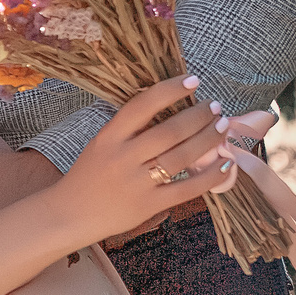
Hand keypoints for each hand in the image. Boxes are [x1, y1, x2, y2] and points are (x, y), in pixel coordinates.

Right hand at [59, 77, 238, 243]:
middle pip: (169, 131)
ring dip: (208, 139)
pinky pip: (187, 188)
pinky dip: (210, 175)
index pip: (141, 106)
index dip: (170, 90)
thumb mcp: (100, 144)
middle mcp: (122, 157)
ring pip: (181, 156)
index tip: (192, 80)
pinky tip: (225, 164)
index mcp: (108, 137)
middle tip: (215, 106)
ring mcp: (137, 182)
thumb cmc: (88, 175)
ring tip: (222, 127)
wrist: (70, 214)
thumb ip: (129, 129)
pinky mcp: (149, 205)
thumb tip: (171, 109)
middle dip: (198, 116)